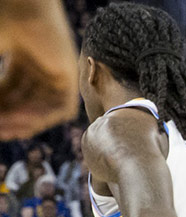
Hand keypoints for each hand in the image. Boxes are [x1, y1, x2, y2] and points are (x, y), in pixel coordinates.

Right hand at [0, 2, 77, 139]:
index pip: (12, 92)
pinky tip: (21, 120)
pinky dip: (42, 117)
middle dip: (9, 118)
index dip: (1, 109)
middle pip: (26, 102)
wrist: (22, 9)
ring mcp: (58, 73)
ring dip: (22, 121)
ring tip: (2, 127)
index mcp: (23, 60)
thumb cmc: (3, 25)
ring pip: (43, 108)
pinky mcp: (70, 76)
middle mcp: (42, 68)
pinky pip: (62, 108)